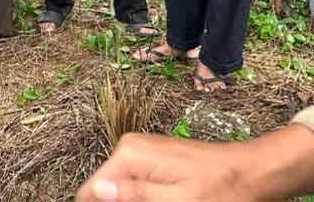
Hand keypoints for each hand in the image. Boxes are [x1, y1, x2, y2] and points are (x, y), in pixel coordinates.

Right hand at [76, 133, 245, 201]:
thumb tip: (97, 190)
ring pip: (120, 189)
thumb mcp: (179, 201)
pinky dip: (144, 198)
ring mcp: (141, 152)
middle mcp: (130, 148)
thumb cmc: (224, 189)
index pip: (92, 189)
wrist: (253, 171)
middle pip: (105, 190)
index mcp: (131, 155)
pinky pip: (135, 183)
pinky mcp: (151, 158)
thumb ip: (136, 195)